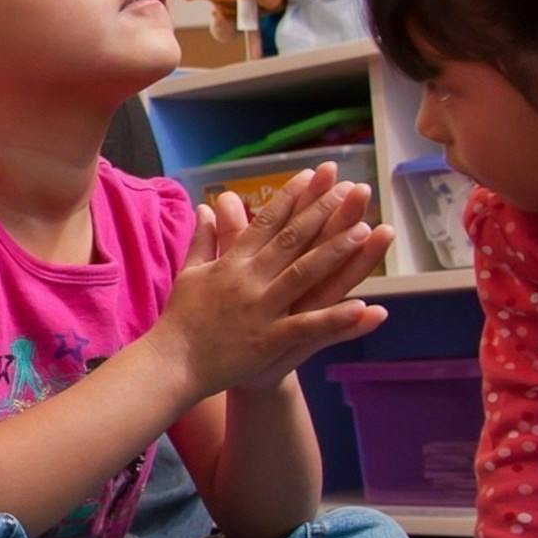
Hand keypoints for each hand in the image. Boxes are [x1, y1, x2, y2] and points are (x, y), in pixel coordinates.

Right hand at [148, 164, 393, 398]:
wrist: (172, 363)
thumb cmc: (181, 318)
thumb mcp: (190, 272)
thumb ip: (203, 238)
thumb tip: (206, 206)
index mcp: (232, 263)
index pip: (266, 221)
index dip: (292, 197)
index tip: (314, 174)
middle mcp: (249, 280)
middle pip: (291, 240)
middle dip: (323, 212)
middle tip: (351, 189)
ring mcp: (260, 309)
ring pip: (304, 274)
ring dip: (335, 251)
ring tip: (365, 230)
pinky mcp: (268, 339)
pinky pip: (306, 326)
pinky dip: (333, 317)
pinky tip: (362, 306)